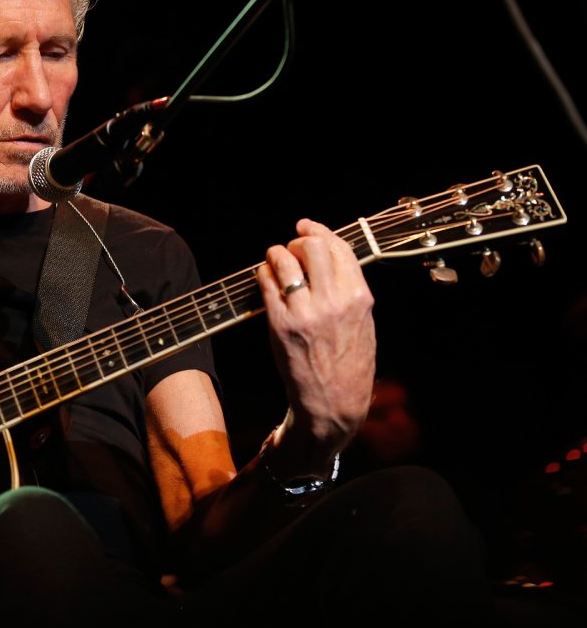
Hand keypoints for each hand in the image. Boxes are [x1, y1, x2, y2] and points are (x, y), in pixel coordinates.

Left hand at [256, 219, 375, 470]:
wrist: (334, 401)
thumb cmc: (349, 362)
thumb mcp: (364, 322)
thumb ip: (350, 289)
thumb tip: (329, 257)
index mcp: (359, 297)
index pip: (338, 248)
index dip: (319, 230)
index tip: (305, 226)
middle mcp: (334, 301)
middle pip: (311, 246)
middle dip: (297, 241)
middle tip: (290, 248)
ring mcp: (305, 312)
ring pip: (284, 260)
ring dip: (275, 254)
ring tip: (274, 261)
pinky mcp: (280, 324)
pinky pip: (266, 283)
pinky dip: (263, 274)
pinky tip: (264, 278)